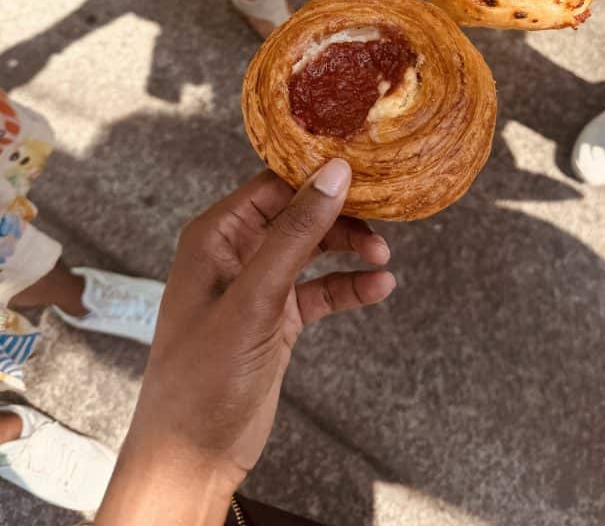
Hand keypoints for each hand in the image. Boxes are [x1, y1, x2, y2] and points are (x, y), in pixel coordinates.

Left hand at [97, 161, 394, 524]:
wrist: (192, 458)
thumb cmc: (201, 378)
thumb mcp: (254, 299)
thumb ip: (295, 235)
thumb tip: (334, 176)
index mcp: (215, 235)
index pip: (273, 185)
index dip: (316, 177)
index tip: (362, 174)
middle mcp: (236, 253)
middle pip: (299, 214)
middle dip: (340, 216)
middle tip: (381, 221)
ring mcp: (258, 287)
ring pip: (314, 250)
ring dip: (350, 250)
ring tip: (383, 257)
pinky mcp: (277, 318)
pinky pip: (321, 290)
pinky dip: (349, 287)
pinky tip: (378, 288)